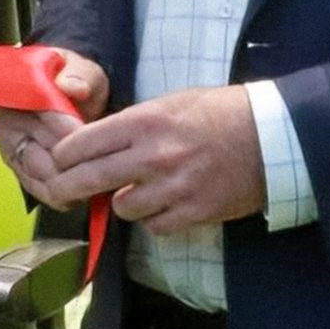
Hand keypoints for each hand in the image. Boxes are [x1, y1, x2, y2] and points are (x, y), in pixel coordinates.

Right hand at [0, 51, 109, 206]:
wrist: (67, 97)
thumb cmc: (74, 83)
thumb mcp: (83, 70)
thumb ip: (80, 75)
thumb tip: (74, 87)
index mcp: (16, 93)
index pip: (40, 118)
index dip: (69, 129)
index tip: (94, 136)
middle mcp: (6, 124)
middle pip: (39, 155)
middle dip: (73, 163)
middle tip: (104, 166)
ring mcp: (9, 150)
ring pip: (39, 177)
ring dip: (69, 184)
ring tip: (98, 181)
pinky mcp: (18, 171)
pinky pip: (38, 190)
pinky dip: (62, 196)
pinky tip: (84, 192)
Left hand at [45, 85, 267, 232]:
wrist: (272, 136)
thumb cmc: (220, 113)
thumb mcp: (170, 103)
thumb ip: (133, 123)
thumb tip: (97, 142)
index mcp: (145, 121)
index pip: (84, 142)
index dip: (63, 155)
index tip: (57, 160)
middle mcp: (154, 155)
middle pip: (91, 178)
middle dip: (67, 187)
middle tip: (59, 192)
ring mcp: (174, 187)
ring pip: (122, 207)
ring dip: (122, 202)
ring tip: (132, 192)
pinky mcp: (194, 212)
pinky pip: (154, 226)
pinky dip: (152, 219)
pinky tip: (160, 206)